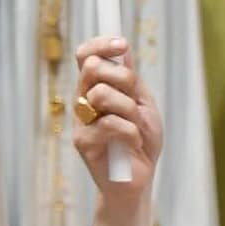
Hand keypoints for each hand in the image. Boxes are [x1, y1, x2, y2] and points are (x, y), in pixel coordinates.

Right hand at [73, 36, 161, 225]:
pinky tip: (132, 144)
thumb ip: (131, 80)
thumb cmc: (141, 142)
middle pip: (92, 68)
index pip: (86, 55)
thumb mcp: (144, 105)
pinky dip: (130, 132)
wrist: (138, 180)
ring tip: (136, 126)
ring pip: (102, 94)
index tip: (122, 45)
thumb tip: (123, 50)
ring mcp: (81, 121)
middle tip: (136, 100)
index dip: (101, 45)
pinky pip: (110, 124)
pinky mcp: (82, 142)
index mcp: (97, 87)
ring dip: (129, 109)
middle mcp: (84, 100)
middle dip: (123, 79)